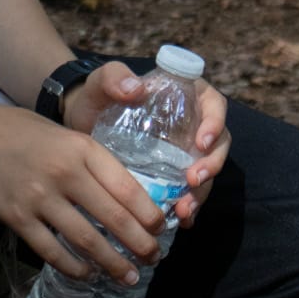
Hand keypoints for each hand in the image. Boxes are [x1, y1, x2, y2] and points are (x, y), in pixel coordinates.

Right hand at [0, 98, 169, 283]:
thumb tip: (122, 194)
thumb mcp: (62, 133)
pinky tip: (86, 274)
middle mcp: (65, 173)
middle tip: (153, 260)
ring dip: (112, 263)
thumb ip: (90, 160)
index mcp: (81, 148)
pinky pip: (52, 251)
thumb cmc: (17, 130)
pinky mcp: (17, 218)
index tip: (161, 230)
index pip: (127, 188)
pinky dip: (73, 267)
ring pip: (87, 241)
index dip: (149, 215)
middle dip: (140, 245)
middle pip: (114, 219)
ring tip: (127, 276)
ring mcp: (40, 198)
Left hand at [63, 60, 231, 227]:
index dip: (215, 123)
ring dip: (201, 192)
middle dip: (211, 165)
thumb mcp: (102, 83)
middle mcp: (193, 124)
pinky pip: (190, 191)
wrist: (82, 126)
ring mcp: (185, 152)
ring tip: (183, 209)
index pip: (214, 104)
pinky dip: (189, 206)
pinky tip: (180, 220)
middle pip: (217, 144)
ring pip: (206, 172)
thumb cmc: (97, 97)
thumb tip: (136, 88)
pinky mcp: (174, 174)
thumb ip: (114, 77)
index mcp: (185, 95)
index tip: (201, 143)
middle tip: (193, 181)